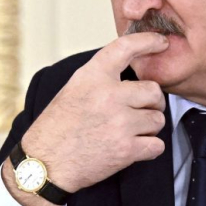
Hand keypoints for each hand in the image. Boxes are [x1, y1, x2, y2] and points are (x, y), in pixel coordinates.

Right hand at [3, 32, 168, 205]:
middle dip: (152, 103)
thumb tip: (131, 71)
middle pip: (154, 91)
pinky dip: (149, 148)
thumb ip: (101, 78)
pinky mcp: (126, 149)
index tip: (161, 42)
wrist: (44, 164)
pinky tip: (133, 148)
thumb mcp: (73, 89)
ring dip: (149, 128)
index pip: (125, 48)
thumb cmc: (57, 128)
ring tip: (128, 132)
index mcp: (92, 77)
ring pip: (158, 119)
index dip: (148, 41)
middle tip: (139, 111)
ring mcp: (120, 123)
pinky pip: (157, 145)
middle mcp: (108, 96)